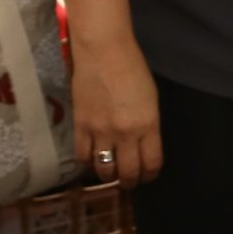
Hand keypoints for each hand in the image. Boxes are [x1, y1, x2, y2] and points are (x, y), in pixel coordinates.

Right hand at [70, 35, 162, 186]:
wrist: (103, 52)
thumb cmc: (132, 69)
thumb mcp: (150, 99)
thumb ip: (148, 124)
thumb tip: (143, 144)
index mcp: (148, 125)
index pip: (151, 162)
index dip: (150, 175)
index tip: (148, 176)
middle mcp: (126, 133)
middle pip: (128, 172)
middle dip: (131, 181)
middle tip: (130, 181)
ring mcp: (101, 132)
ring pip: (104, 170)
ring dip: (109, 177)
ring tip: (111, 175)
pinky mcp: (81, 127)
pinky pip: (83, 156)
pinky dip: (88, 163)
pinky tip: (92, 159)